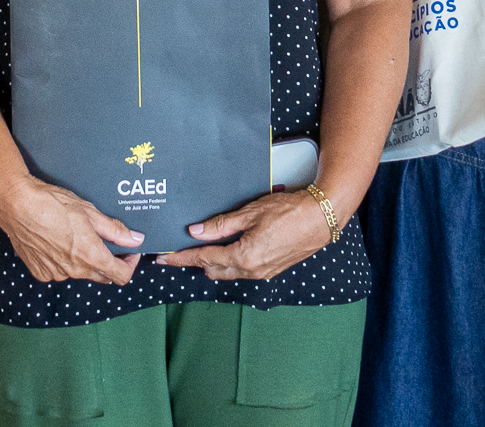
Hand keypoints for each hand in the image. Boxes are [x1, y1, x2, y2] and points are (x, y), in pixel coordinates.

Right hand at [0, 173, 143, 284]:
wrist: (16, 204)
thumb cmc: (52, 203)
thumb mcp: (89, 212)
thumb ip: (115, 230)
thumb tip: (136, 239)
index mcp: (91, 256)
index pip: (121, 276)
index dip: (130, 264)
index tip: (129, 252)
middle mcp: (74, 271)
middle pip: (102, 275)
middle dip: (108, 262)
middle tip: (106, 242)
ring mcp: (56, 274)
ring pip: (79, 273)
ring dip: (83, 261)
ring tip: (74, 236)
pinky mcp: (40, 272)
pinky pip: (59, 272)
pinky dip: (63, 262)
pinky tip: (56, 242)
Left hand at [156, 186, 332, 280]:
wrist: (321, 219)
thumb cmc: (288, 211)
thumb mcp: (250, 213)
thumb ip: (221, 225)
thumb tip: (195, 232)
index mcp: (243, 256)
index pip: (203, 258)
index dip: (181, 257)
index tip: (163, 258)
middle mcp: (251, 270)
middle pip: (213, 270)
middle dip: (195, 261)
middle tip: (180, 249)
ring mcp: (262, 273)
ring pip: (228, 272)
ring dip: (213, 262)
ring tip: (203, 246)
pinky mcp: (271, 270)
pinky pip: (242, 271)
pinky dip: (230, 262)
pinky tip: (228, 248)